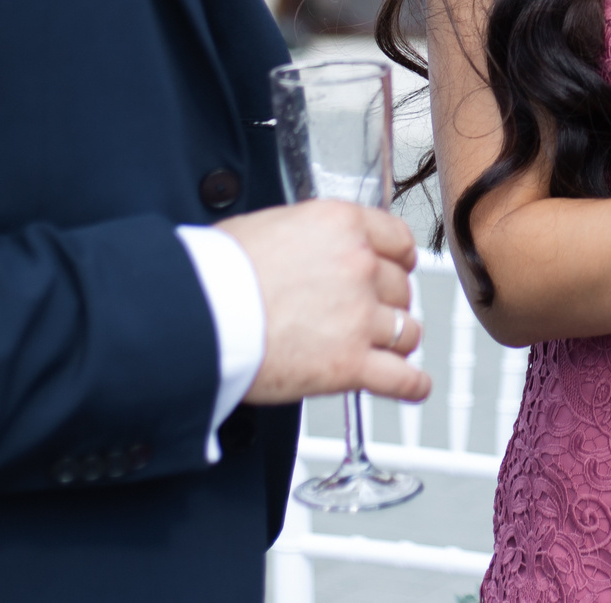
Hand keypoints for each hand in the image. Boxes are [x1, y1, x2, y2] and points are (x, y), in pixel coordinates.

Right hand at [220, 201, 432, 405]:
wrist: (197, 316)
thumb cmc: (217, 273)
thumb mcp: (271, 227)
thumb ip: (312, 238)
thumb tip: (315, 251)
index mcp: (341, 225)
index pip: (398, 240)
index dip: (398, 259)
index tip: (398, 267)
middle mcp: (359, 266)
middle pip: (401, 288)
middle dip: (386, 303)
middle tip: (366, 313)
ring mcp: (358, 317)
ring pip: (406, 332)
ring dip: (396, 341)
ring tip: (381, 347)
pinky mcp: (349, 364)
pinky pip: (400, 378)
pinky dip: (410, 384)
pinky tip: (413, 385)